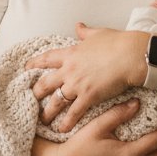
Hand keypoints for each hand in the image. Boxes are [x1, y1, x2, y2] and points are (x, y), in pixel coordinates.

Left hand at [28, 25, 146, 131]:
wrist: (130, 55)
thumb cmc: (117, 43)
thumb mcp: (97, 34)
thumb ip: (85, 32)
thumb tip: (78, 25)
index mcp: (71, 53)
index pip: (47, 58)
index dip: (34, 63)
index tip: (26, 68)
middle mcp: (69, 69)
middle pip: (45, 83)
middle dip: (36, 92)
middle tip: (30, 99)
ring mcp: (77, 84)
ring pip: (56, 101)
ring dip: (48, 112)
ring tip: (42, 120)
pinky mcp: (88, 96)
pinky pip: (74, 112)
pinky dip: (67, 122)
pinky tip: (62, 130)